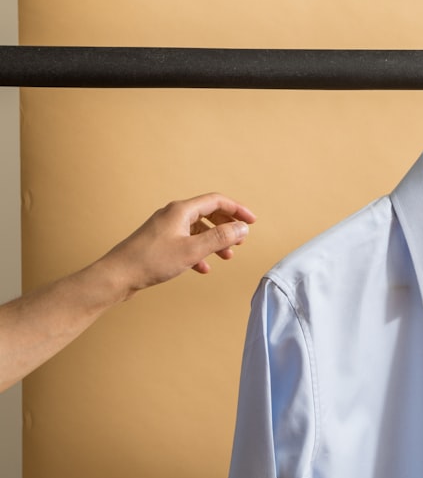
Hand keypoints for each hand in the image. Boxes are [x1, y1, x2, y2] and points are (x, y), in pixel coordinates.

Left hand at [98, 193, 257, 297]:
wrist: (117, 276)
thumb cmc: (151, 261)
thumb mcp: (192, 250)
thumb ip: (220, 238)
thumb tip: (242, 229)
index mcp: (181, 211)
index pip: (216, 201)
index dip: (237, 210)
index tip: (251, 222)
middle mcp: (173, 215)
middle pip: (208, 213)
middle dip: (226, 227)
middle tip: (240, 240)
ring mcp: (165, 228)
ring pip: (197, 230)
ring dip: (214, 242)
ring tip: (226, 256)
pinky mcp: (159, 243)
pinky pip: (186, 242)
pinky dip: (198, 252)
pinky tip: (202, 268)